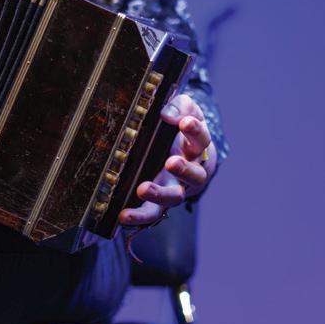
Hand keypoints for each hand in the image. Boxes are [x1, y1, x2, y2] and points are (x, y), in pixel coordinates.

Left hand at [118, 94, 216, 225]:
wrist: (186, 153)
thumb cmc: (184, 131)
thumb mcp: (187, 112)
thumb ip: (181, 107)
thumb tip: (166, 113)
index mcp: (198, 149)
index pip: (201, 139)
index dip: (194, 131)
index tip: (185, 122)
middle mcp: (192, 172)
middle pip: (195, 175)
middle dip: (184, 169)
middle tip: (172, 162)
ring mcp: (177, 188)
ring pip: (174, 197)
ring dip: (160, 194)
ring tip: (143, 189)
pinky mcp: (160, 201)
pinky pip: (153, 212)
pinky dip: (139, 216)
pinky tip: (123, 215)